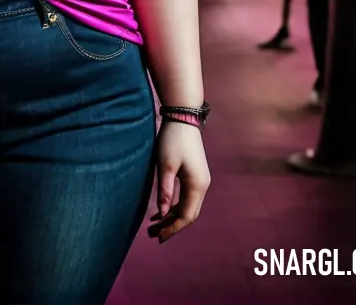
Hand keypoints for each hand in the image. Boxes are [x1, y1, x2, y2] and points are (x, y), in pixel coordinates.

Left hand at [147, 120, 209, 243]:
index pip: (186, 216)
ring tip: (154, 224)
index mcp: (196, 186)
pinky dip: (174, 205)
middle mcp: (202, 186)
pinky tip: (161, 209)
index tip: (158, 237)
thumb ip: (165, 190)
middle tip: (153, 235)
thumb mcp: (165, 165)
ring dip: (171, 216)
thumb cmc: (173, 140)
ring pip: (187, 206)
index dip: (172, 228)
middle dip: (171, 226)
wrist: (183, 118)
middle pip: (188, 214)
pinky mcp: (195, 174)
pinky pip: (186, 197)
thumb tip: (162, 213)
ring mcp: (200, 180)